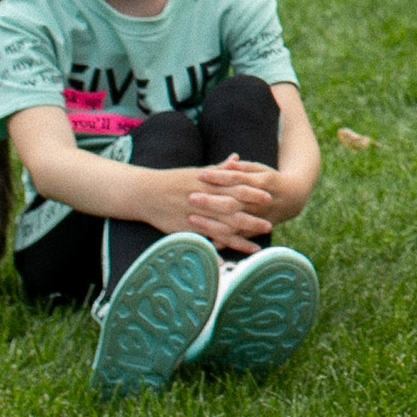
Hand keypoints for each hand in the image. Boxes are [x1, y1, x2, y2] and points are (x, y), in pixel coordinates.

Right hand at [139, 159, 274, 247]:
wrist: (146, 192)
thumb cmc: (174, 180)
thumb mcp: (198, 172)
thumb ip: (220, 169)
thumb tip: (237, 158)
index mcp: (209, 184)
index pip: (235, 188)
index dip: (253, 194)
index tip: (269, 198)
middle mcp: (204, 200)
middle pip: (231, 210)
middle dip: (251, 218)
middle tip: (269, 224)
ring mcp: (195, 216)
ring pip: (220, 229)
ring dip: (239, 238)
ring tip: (257, 247)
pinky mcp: (186, 229)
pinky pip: (205, 240)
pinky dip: (217, 248)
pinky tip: (229, 258)